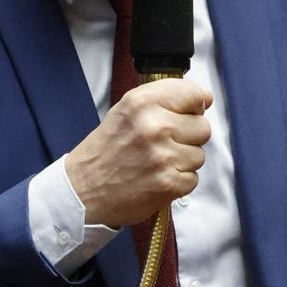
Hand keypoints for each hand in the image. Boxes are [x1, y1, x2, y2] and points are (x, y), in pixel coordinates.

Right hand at [66, 78, 212, 228]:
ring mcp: (163, 156)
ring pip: (199, 155)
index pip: (194, 95)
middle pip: (202, 127)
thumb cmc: (105, 150)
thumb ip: (163, 99)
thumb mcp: (125, 109)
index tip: (185, 114)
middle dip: (188, 137)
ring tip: (156, 162)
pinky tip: (157, 178)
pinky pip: (193, 179)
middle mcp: (154, 126)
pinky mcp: (168, 183)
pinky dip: (178, 181)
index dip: (193, 106)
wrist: (83, 190)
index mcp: (142, 102)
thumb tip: (204, 98)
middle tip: (163, 144)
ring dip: (183, 161)